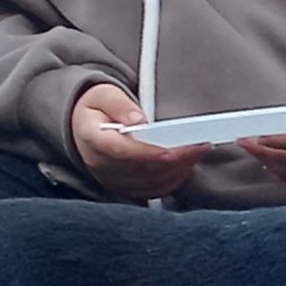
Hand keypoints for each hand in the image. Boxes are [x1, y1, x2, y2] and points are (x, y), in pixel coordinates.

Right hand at [70, 83, 206, 198]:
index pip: (120, 150)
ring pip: (151, 181)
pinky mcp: (124, 187)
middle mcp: (100, 163)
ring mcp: (112, 179)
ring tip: (198, 152)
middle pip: (142, 168)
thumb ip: (119, 104)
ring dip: (179, 169)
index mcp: (92, 137)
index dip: (148, 153)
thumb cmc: (96, 110)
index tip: (172, 151)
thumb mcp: (102, 95)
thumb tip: (137, 119)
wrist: (83, 128)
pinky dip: (173, 179)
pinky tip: (187, 165)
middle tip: (201, 146)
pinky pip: (153, 190)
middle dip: (176, 159)